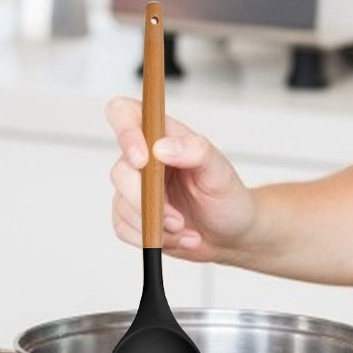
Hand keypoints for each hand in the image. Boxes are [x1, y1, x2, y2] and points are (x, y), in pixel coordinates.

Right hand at [106, 96, 257, 264]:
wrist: (231, 234)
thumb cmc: (228, 197)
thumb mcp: (220, 172)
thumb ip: (195, 152)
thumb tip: (161, 146)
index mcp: (166, 136)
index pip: (127, 113)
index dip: (126, 131)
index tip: (142, 160)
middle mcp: (147, 158)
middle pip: (121, 171)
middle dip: (148, 201)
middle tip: (177, 218)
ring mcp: (137, 187)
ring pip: (121, 204)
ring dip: (155, 225)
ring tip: (184, 228)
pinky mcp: (132, 214)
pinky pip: (124, 228)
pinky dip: (151, 238)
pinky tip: (178, 237)